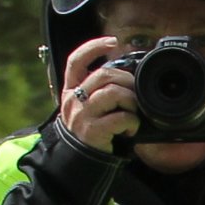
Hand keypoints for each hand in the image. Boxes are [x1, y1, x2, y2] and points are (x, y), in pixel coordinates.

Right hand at [57, 37, 138, 151]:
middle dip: (126, 81)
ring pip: (112, 93)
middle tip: (134, 93)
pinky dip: (132, 122)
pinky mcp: (92, 131)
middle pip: (103, 75)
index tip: (113, 42)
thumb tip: (127, 76)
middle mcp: (72, 100)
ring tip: (132, 112)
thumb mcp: (87, 107)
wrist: (81, 162)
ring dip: (131, 100)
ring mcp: (81, 115)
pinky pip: (120, 118)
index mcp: (70, 90)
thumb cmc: (91, 132)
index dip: (94, 47)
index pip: (76, 60)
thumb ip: (99, 91)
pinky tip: (130, 129)